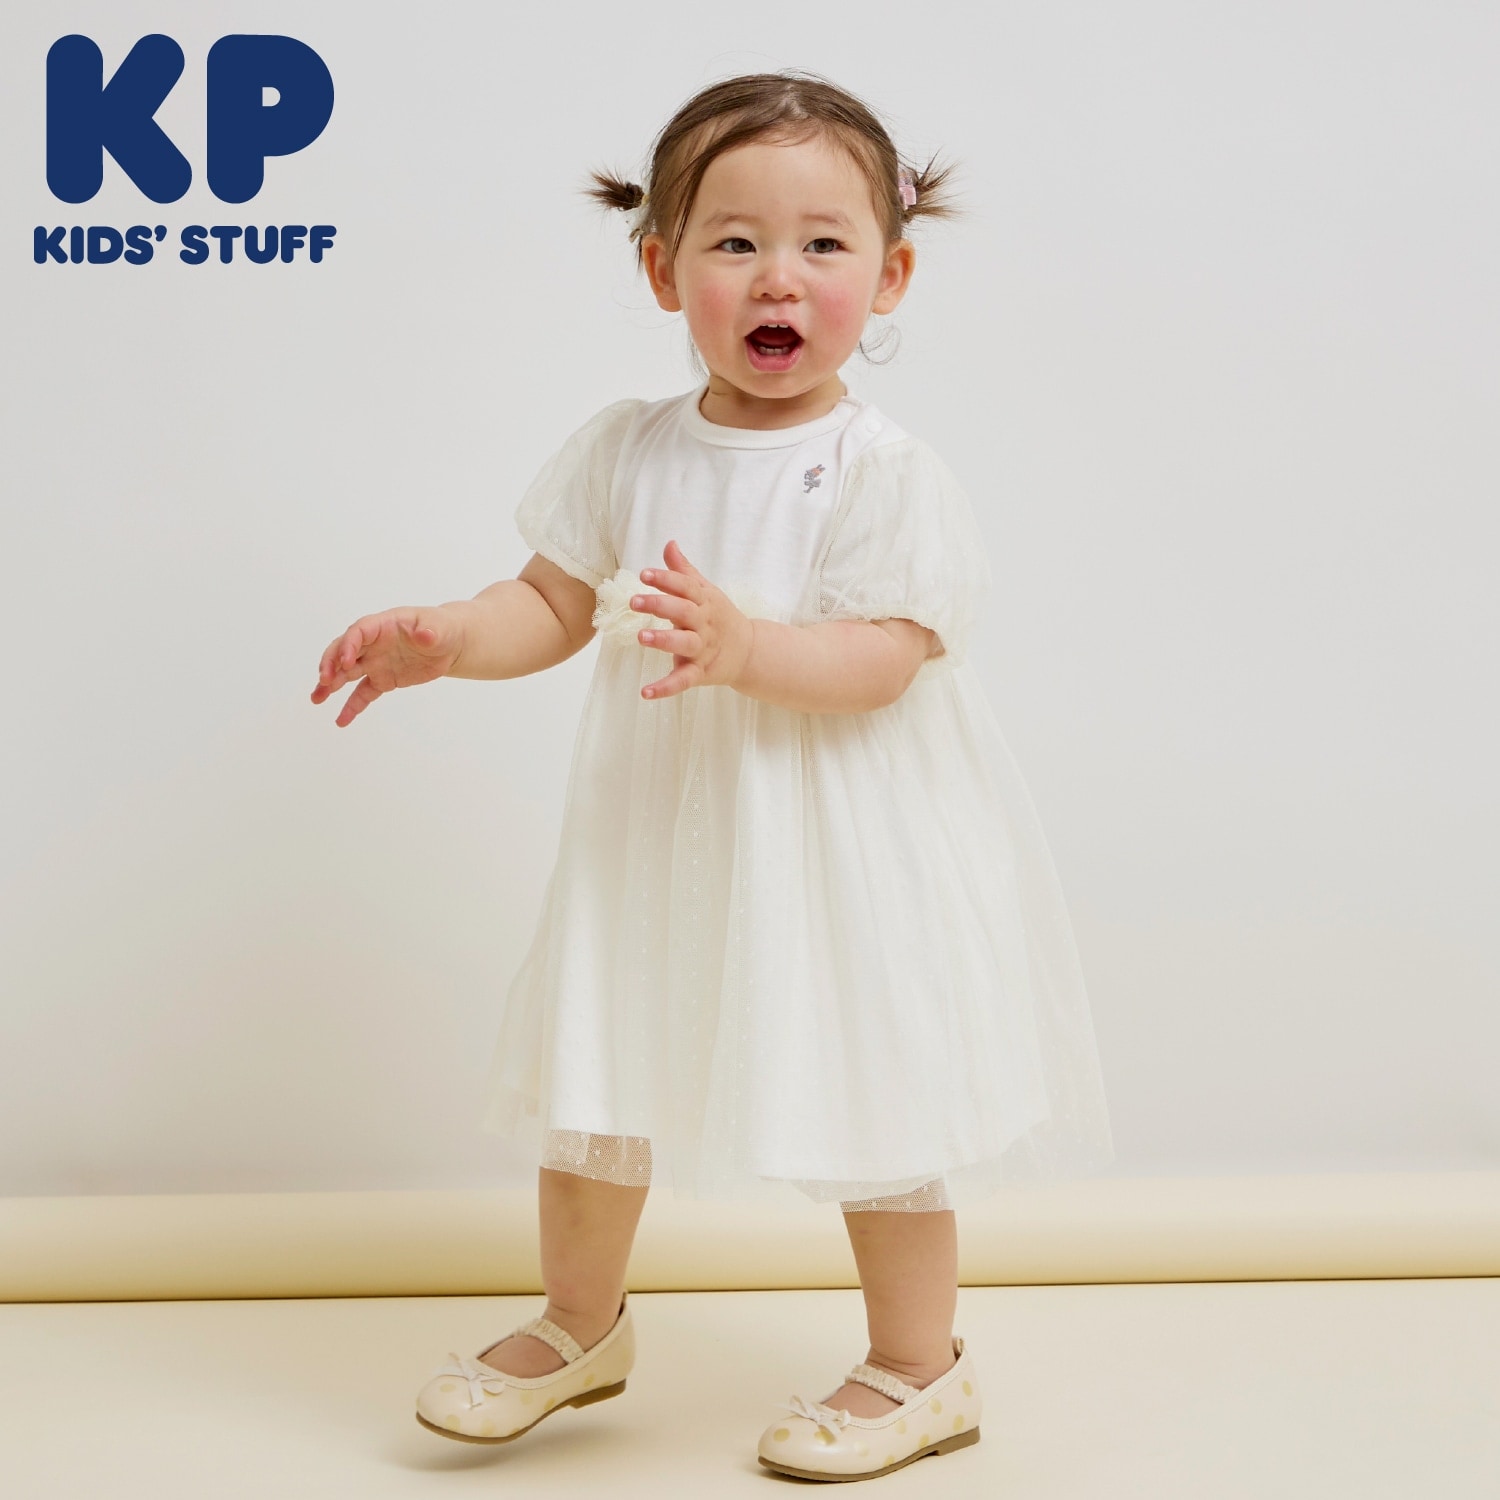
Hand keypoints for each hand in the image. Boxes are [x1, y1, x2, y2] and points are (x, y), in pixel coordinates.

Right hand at [311, 605, 461, 726]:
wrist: (448, 644)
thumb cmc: (442, 629)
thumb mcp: (440, 628)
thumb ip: (430, 632)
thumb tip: (425, 636)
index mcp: (383, 625)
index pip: (358, 632)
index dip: (348, 645)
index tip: (345, 662)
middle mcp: (373, 644)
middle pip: (344, 651)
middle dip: (331, 664)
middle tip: (324, 680)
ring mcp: (375, 662)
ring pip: (347, 673)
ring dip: (330, 685)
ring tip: (317, 699)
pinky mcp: (382, 680)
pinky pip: (363, 693)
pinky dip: (352, 706)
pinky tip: (341, 720)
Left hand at [630, 539, 753, 700]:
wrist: (748, 651)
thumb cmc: (718, 617)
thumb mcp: (705, 591)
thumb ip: (683, 571)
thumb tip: (669, 544)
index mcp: (704, 602)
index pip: (685, 587)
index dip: (666, 579)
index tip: (644, 574)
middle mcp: (704, 624)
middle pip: (683, 612)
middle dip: (660, 605)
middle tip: (634, 601)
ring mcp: (703, 649)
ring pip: (684, 644)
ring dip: (664, 641)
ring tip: (642, 637)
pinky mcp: (700, 672)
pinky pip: (683, 680)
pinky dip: (665, 688)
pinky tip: (646, 692)